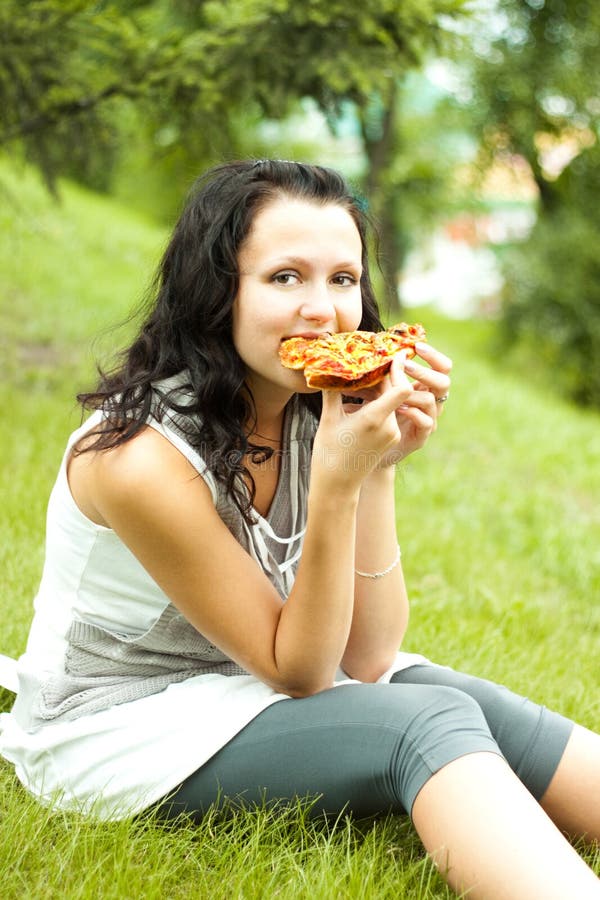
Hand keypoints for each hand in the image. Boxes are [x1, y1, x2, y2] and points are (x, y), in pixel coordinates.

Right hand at [313, 360, 413, 486]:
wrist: (338, 485)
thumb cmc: (329, 453)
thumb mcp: (329, 419)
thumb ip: (332, 391)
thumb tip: (326, 365)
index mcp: (374, 419)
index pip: (401, 388)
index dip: (399, 370)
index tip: (393, 354)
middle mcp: (389, 426)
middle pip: (396, 391)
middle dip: (387, 374)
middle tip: (375, 357)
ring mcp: (392, 433)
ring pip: (393, 401)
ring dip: (382, 388)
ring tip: (367, 375)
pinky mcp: (391, 438)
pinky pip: (391, 412)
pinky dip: (381, 401)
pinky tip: (367, 395)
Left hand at [342, 342, 451, 466]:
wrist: (370, 449)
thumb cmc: (373, 415)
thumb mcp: (376, 389)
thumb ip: (377, 374)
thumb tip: (361, 352)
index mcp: (423, 387)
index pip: (440, 367)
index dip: (433, 355)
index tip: (415, 346)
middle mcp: (430, 402)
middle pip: (444, 381)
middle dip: (425, 370)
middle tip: (406, 365)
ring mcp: (428, 419)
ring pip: (432, 400)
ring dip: (413, 391)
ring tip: (395, 389)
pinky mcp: (421, 437)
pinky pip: (426, 422)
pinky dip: (413, 413)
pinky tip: (398, 409)